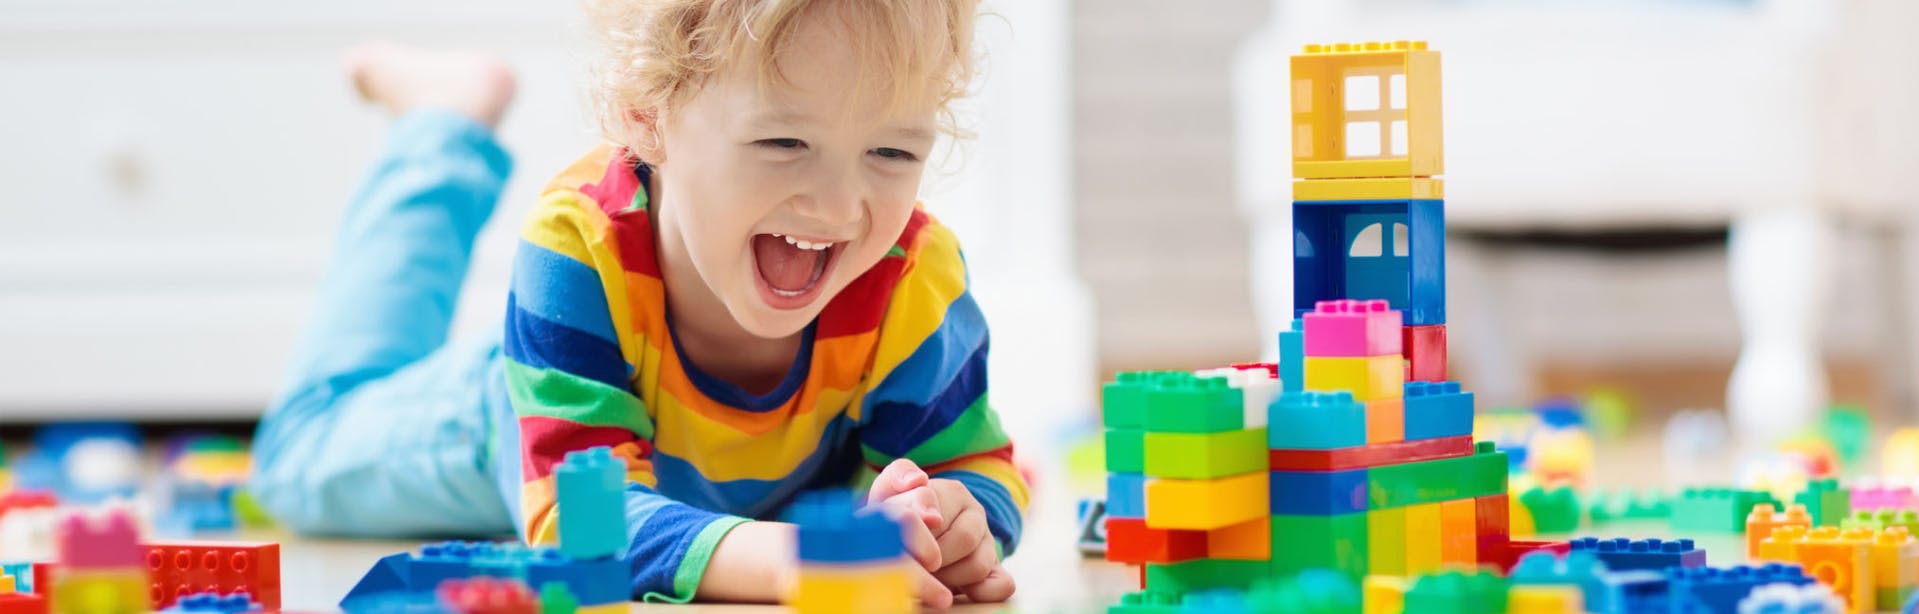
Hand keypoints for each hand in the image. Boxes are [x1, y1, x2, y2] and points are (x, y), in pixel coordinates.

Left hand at [868, 459, 1015, 603]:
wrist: (913, 538)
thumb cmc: (899, 516)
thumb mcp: (890, 492)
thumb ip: (899, 477)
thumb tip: (918, 480)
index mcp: (951, 492)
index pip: (938, 505)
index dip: (922, 524)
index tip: (907, 539)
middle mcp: (974, 514)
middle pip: (964, 538)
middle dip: (933, 559)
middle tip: (911, 567)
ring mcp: (987, 542)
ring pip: (979, 564)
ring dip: (949, 579)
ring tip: (927, 579)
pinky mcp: (996, 569)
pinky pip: (1002, 584)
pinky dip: (981, 593)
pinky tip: (958, 593)